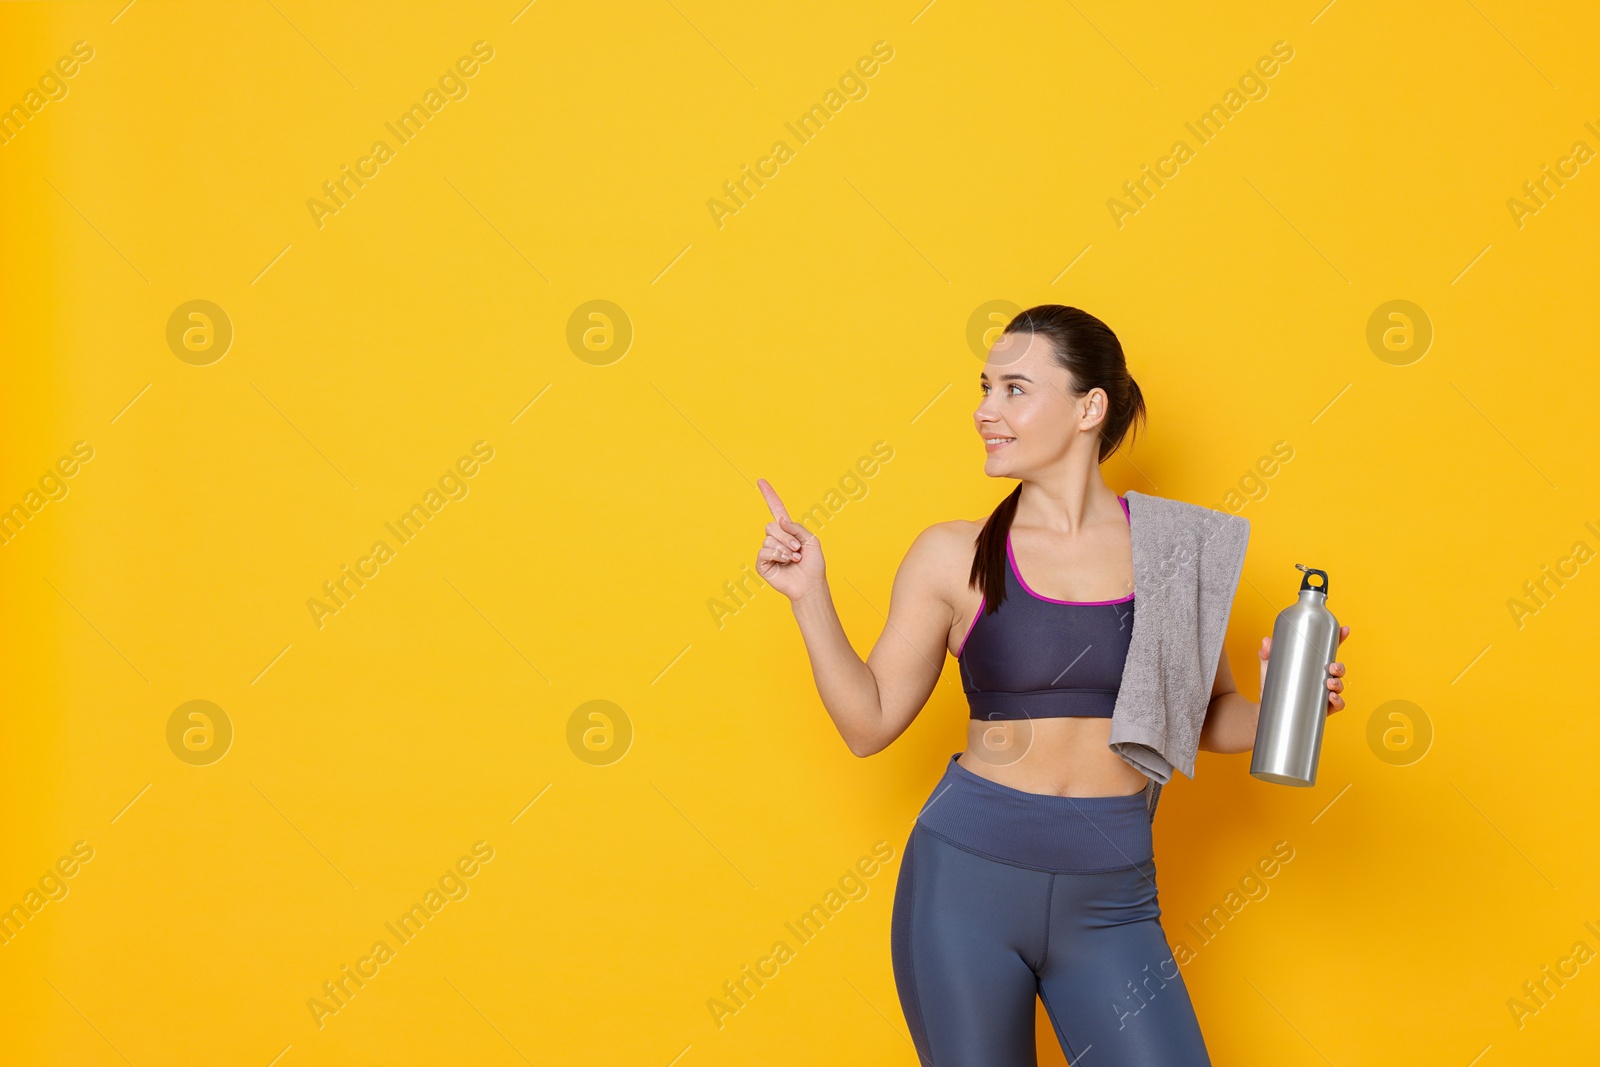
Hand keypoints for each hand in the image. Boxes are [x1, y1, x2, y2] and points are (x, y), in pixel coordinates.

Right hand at [756, 478, 825, 600]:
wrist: (810, 585)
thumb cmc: (813, 565)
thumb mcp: (811, 540)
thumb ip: (796, 527)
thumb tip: (780, 520)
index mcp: (788, 531)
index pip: (776, 510)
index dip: (769, 495)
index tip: (761, 481)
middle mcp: (776, 539)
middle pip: (771, 526)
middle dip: (787, 537)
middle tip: (797, 549)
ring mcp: (768, 551)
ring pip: (769, 539)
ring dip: (785, 549)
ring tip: (794, 559)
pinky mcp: (763, 564)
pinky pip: (764, 551)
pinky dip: (777, 555)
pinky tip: (785, 562)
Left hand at [1258, 624, 1348, 715]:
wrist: (1269, 709)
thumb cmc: (1273, 684)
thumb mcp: (1269, 666)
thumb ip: (1267, 653)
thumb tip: (1266, 641)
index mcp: (1312, 663)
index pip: (1328, 650)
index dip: (1338, 639)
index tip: (1344, 630)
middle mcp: (1321, 677)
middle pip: (1338, 669)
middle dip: (1339, 666)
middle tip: (1331, 667)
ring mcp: (1323, 692)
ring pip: (1339, 686)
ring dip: (1339, 683)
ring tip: (1329, 683)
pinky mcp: (1323, 708)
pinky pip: (1337, 705)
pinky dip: (1338, 701)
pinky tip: (1332, 698)